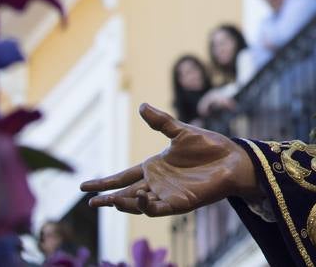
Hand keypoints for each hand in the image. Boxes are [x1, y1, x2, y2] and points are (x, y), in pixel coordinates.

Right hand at [80, 103, 257, 215]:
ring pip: (139, 204)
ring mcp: (167, 195)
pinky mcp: (181, 202)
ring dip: (125, 203)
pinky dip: (147, 207)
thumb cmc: (209, 146)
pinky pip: (159, 209)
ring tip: (111, 200)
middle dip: (108, 198)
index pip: (123, 176)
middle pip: (126, 193)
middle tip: (90, 202)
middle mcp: (157, 183)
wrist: (232, 158)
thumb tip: (141, 106)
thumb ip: (161, 121)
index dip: (105, 182)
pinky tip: (139, 199)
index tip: (83, 186)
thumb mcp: (181, 131)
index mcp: (154, 167)